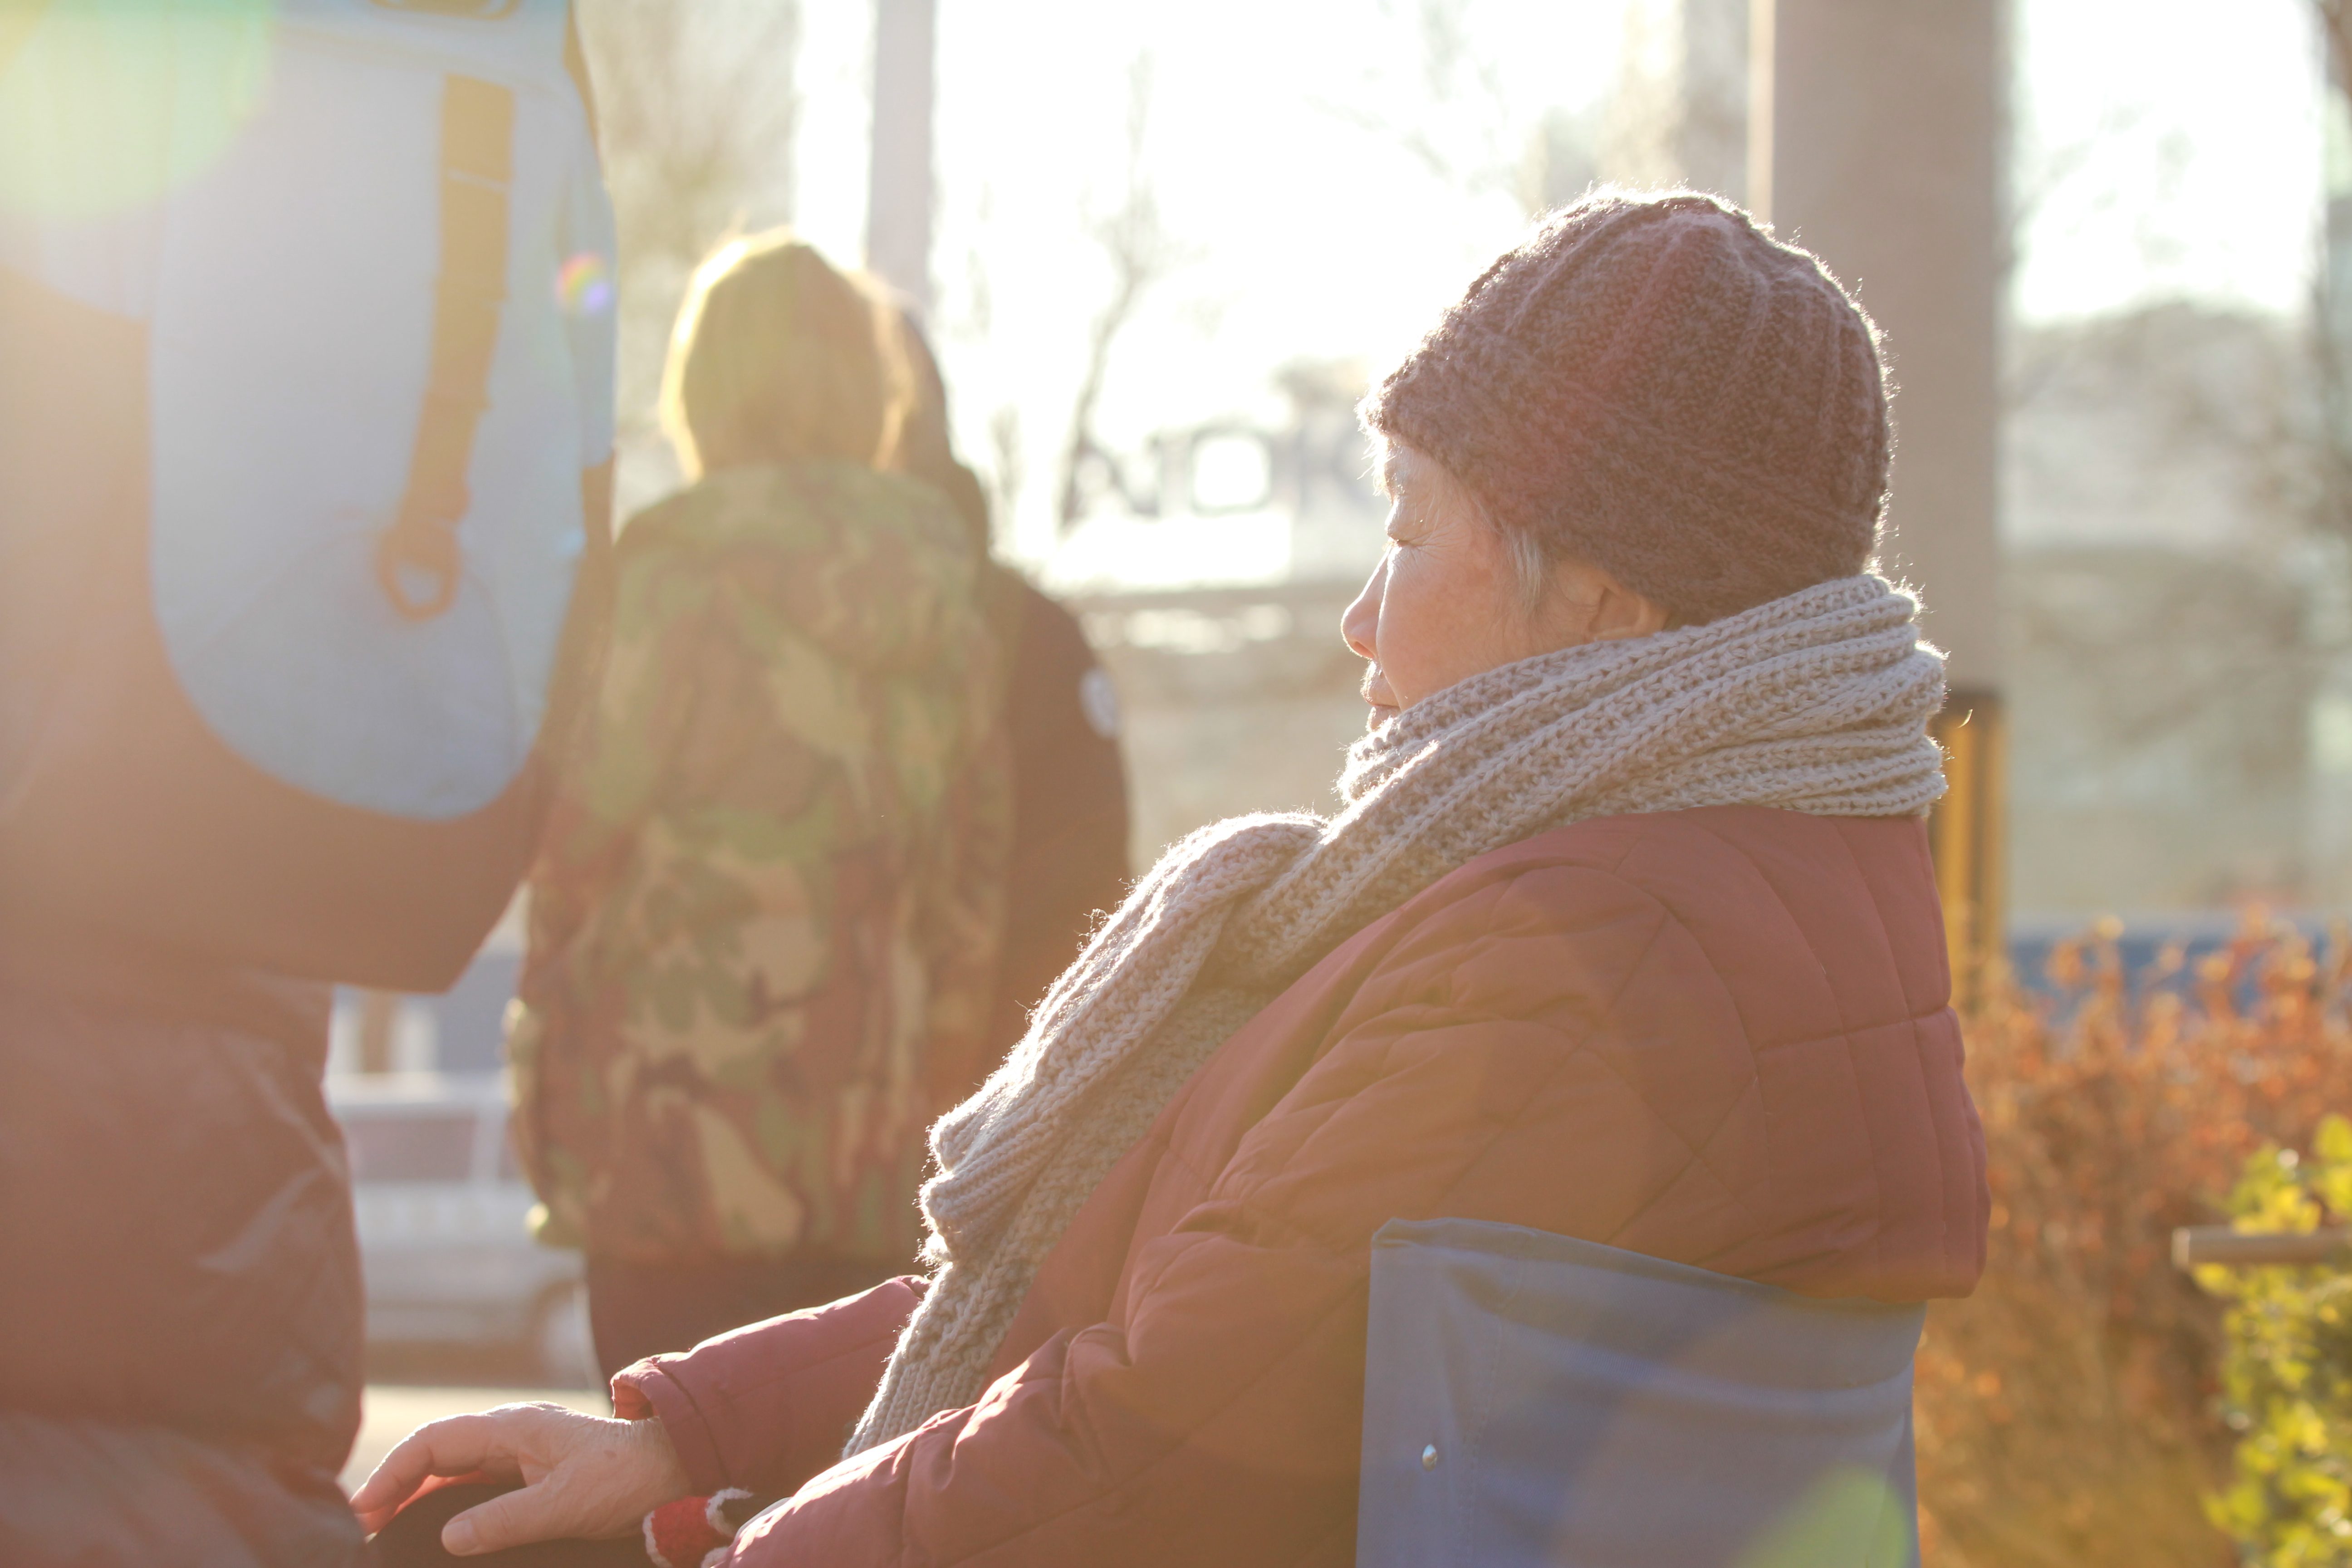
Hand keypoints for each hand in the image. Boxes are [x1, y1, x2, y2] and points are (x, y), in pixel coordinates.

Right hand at [350, 1401, 690, 1554]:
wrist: (672, 1470)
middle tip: (362, 1528)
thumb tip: (449, 1537)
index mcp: (513, 1428)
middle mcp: (511, 1435)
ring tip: (383, 1530)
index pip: (434, 1441)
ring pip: (452, 1469)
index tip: (363, 1508)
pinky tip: (432, 1529)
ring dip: (416, 1496)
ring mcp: (520, 1453)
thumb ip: (507, 1519)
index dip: (393, 1472)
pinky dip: (444, 1502)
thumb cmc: (625, 1478)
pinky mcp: (530, 1474)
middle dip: (395, 1485)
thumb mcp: (566, 1503)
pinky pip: (474, 1484)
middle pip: (436, 1454)